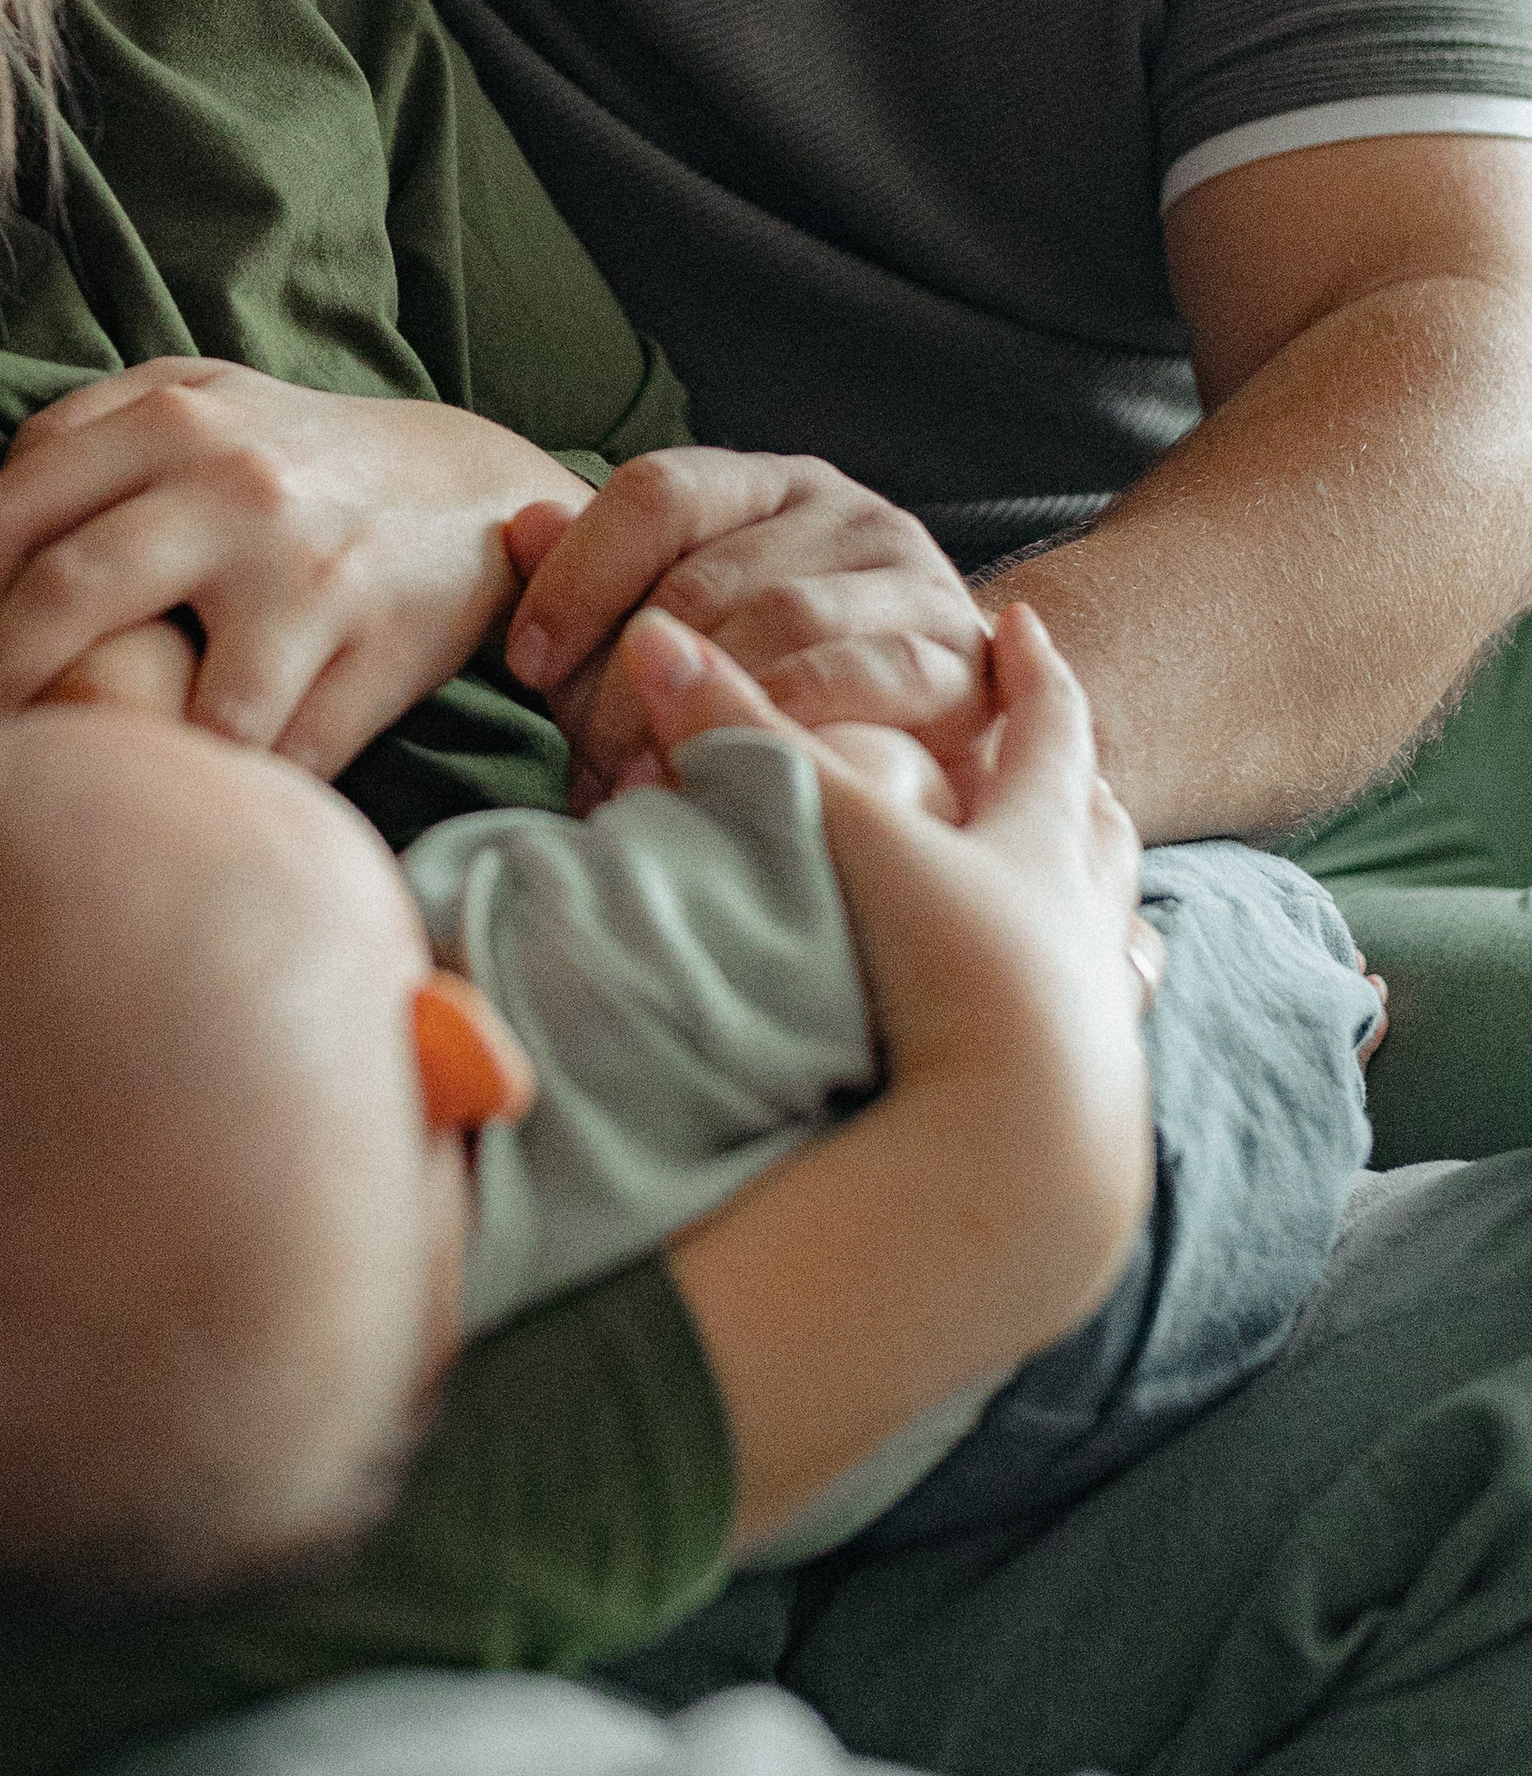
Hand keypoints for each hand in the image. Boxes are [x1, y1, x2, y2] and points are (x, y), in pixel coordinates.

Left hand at [0, 360, 588, 775]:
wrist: (473, 489)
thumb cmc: (296, 460)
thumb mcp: (192, 406)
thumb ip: (75, 446)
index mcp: (170, 417)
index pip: (6, 518)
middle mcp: (235, 486)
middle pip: (62, 599)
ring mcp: (309, 573)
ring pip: (176, 710)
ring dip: (117, 764)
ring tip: (82, 794)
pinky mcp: (379, 652)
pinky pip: (276, 762)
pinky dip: (227, 797)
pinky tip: (197, 805)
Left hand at [501, 451, 992, 803]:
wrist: (929, 759)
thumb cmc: (765, 695)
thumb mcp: (662, 636)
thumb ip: (592, 582)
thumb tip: (520, 524)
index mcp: (763, 484)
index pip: (656, 491)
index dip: (578, 576)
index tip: (525, 665)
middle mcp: (845, 511)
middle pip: (707, 572)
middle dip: (631, 676)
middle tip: (589, 760)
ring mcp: (910, 578)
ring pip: (779, 619)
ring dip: (701, 709)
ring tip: (649, 780)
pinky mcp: (958, 658)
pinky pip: (861, 677)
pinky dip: (784, 724)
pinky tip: (736, 774)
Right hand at [619, 602, 1153, 1143]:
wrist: (1024, 1149)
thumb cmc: (949, 974)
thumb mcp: (842, 838)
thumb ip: (744, 741)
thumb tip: (654, 637)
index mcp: (1034, 840)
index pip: (1046, 727)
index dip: (1032, 671)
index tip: (1024, 626)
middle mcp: (1084, 918)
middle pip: (1099, 829)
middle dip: (1082, 786)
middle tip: (1079, 761)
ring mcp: (1100, 1012)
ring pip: (1121, 934)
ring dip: (1108, 905)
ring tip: (1109, 903)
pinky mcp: (1096, 1102)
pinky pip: (1110, 1039)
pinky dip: (1101, 1012)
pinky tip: (1097, 1034)